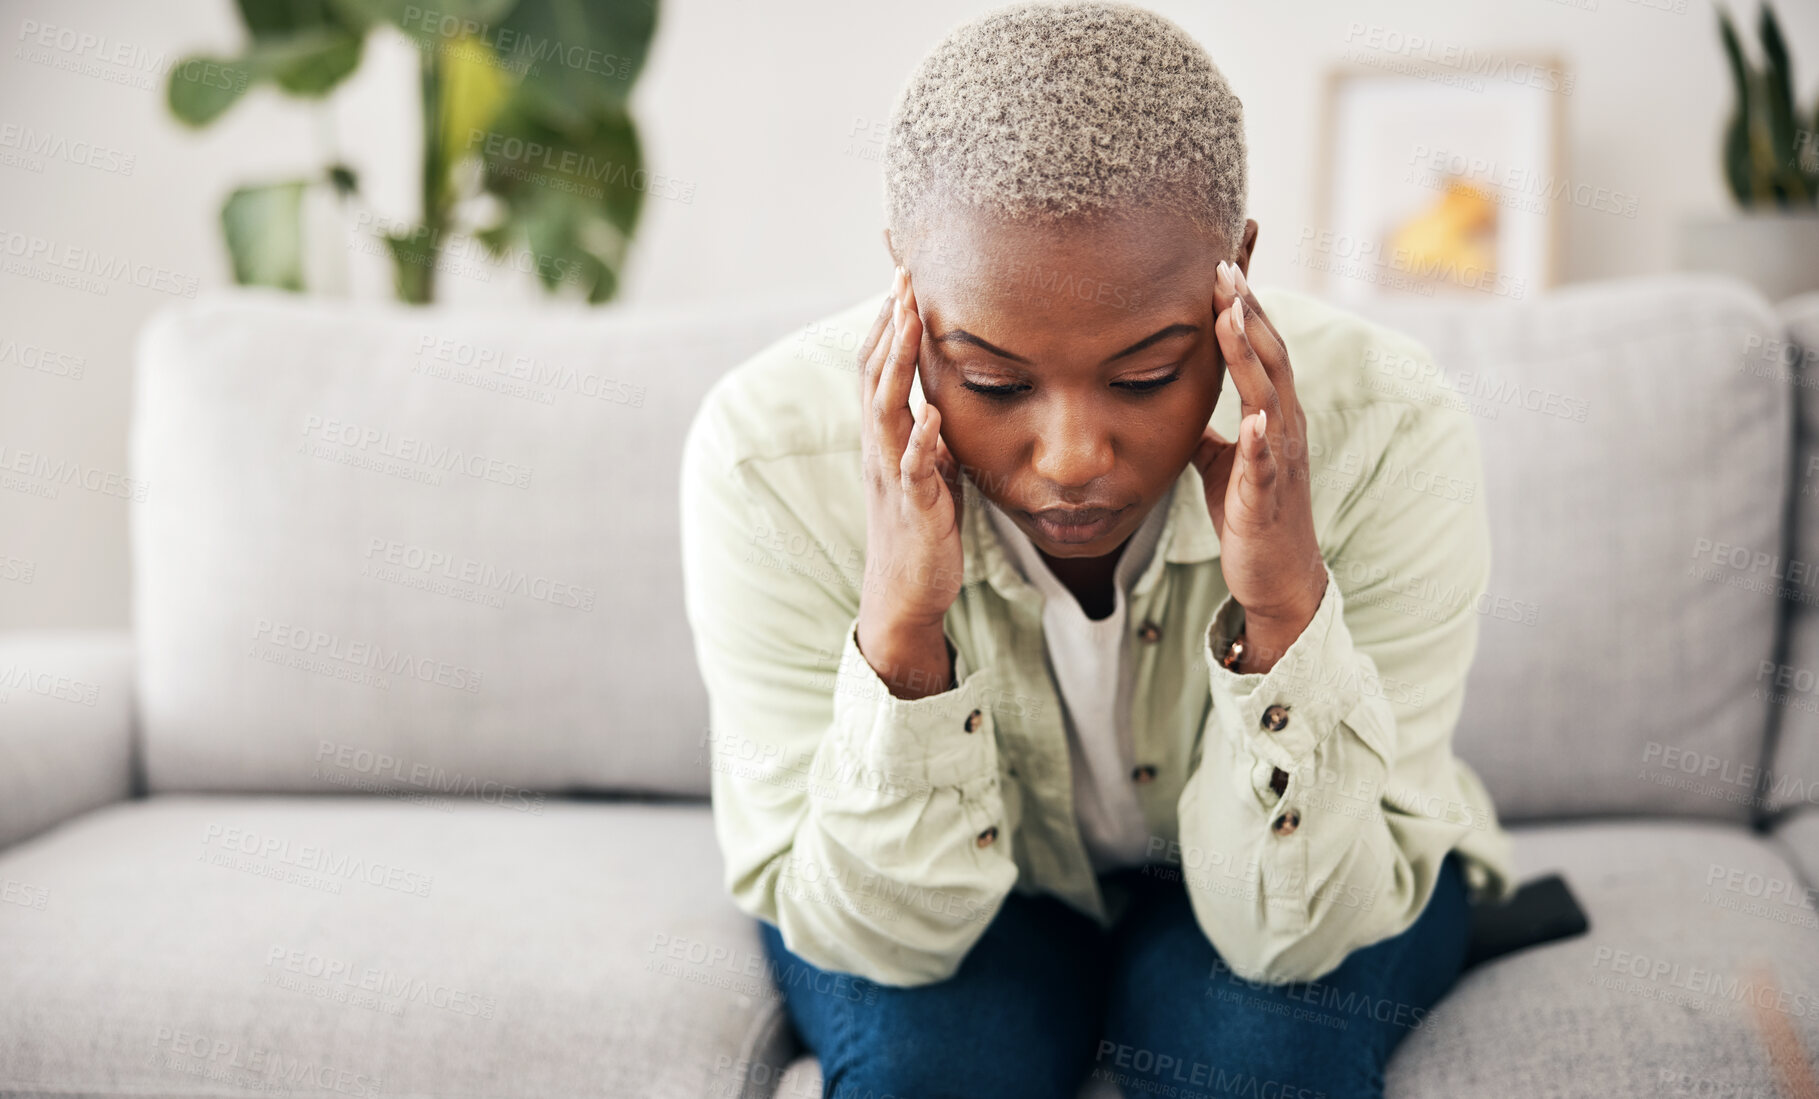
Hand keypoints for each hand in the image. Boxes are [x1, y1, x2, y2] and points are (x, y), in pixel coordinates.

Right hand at [854, 265, 965, 688]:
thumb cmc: (920, 529)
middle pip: (874, 374)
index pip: (877, 367)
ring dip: (896, 365)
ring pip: (885, 411)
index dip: (886, 322)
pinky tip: (930, 416)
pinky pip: (913, 469)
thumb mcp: (928, 468)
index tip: (902, 278)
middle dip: (888, 325)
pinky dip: (919, 441)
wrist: (905, 593)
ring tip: (908, 322)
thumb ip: (928, 431)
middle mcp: (879, 449)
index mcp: (884, 436)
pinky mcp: (914, 507)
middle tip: (903, 278)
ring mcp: (893, 476)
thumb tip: (939, 397)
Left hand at [1191, 261, 1327, 669]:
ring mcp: (1281, 460)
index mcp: (1272, 413)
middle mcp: (1285, 427)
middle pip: (1271, 355)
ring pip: (1271, 396)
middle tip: (1225, 267)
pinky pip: (1269, 463)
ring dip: (1253, 354)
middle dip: (1248, 311)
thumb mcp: (1220, 459)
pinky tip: (1255, 417)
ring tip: (1234, 315)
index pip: (1261, 347)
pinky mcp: (1270, 498)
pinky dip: (1263, 439)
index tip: (1222, 264)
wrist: (1277, 577)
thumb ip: (1206, 424)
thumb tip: (1173, 392)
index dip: (1244, 306)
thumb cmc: (1250, 514)